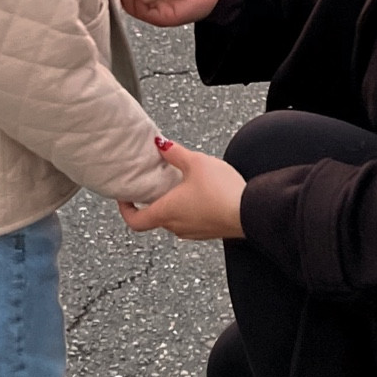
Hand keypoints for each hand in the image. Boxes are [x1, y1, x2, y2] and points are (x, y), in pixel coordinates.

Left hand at [119, 139, 244, 240]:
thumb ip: (174, 153)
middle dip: (153, 200)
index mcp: (166, 212)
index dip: (125, 209)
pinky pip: (191, 221)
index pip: (134, 221)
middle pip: (155, 217)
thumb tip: (160, 145)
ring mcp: (193, 232)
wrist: (251, 212)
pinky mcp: (208, 232)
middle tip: (156, 183)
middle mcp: (176, 226)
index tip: (125, 197)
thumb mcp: (196, 163)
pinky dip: (189, 210)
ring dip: (173, 205)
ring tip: (182, 186)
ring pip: (174, 219)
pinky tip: (202, 194)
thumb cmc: (222, 192)